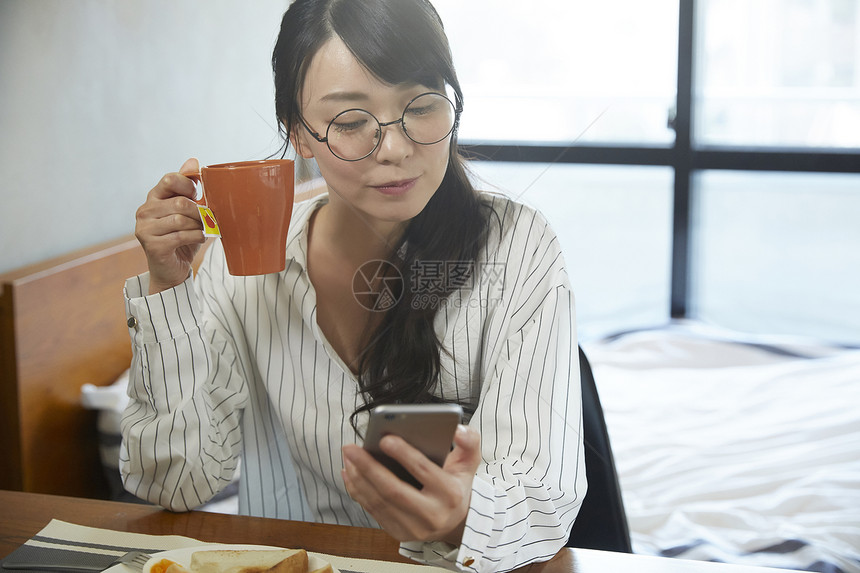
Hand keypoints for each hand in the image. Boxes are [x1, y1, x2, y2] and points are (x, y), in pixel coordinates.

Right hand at [135, 158, 205, 293]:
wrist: (172, 269)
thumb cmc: (182, 237)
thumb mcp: (187, 210)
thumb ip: (188, 188)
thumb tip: (193, 161)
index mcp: (153, 198)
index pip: (170, 179)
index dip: (190, 185)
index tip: (199, 195)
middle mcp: (144, 211)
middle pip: (180, 202)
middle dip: (199, 212)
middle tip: (208, 219)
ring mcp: (145, 229)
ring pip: (181, 219)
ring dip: (199, 226)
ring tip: (204, 230)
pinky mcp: (152, 245)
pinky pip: (181, 236)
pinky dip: (196, 237)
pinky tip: (200, 238)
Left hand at [342, 424, 480, 544]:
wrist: (456, 522)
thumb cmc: (457, 484)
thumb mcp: (470, 462)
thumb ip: (470, 441)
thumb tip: (457, 429)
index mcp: (450, 494)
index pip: (424, 472)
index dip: (404, 454)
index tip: (384, 438)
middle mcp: (432, 515)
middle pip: (394, 490)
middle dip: (368, 467)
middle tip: (350, 448)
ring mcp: (414, 528)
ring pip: (379, 501)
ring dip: (358, 478)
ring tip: (348, 457)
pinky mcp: (399, 533)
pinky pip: (373, 510)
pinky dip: (358, 491)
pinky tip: (350, 473)